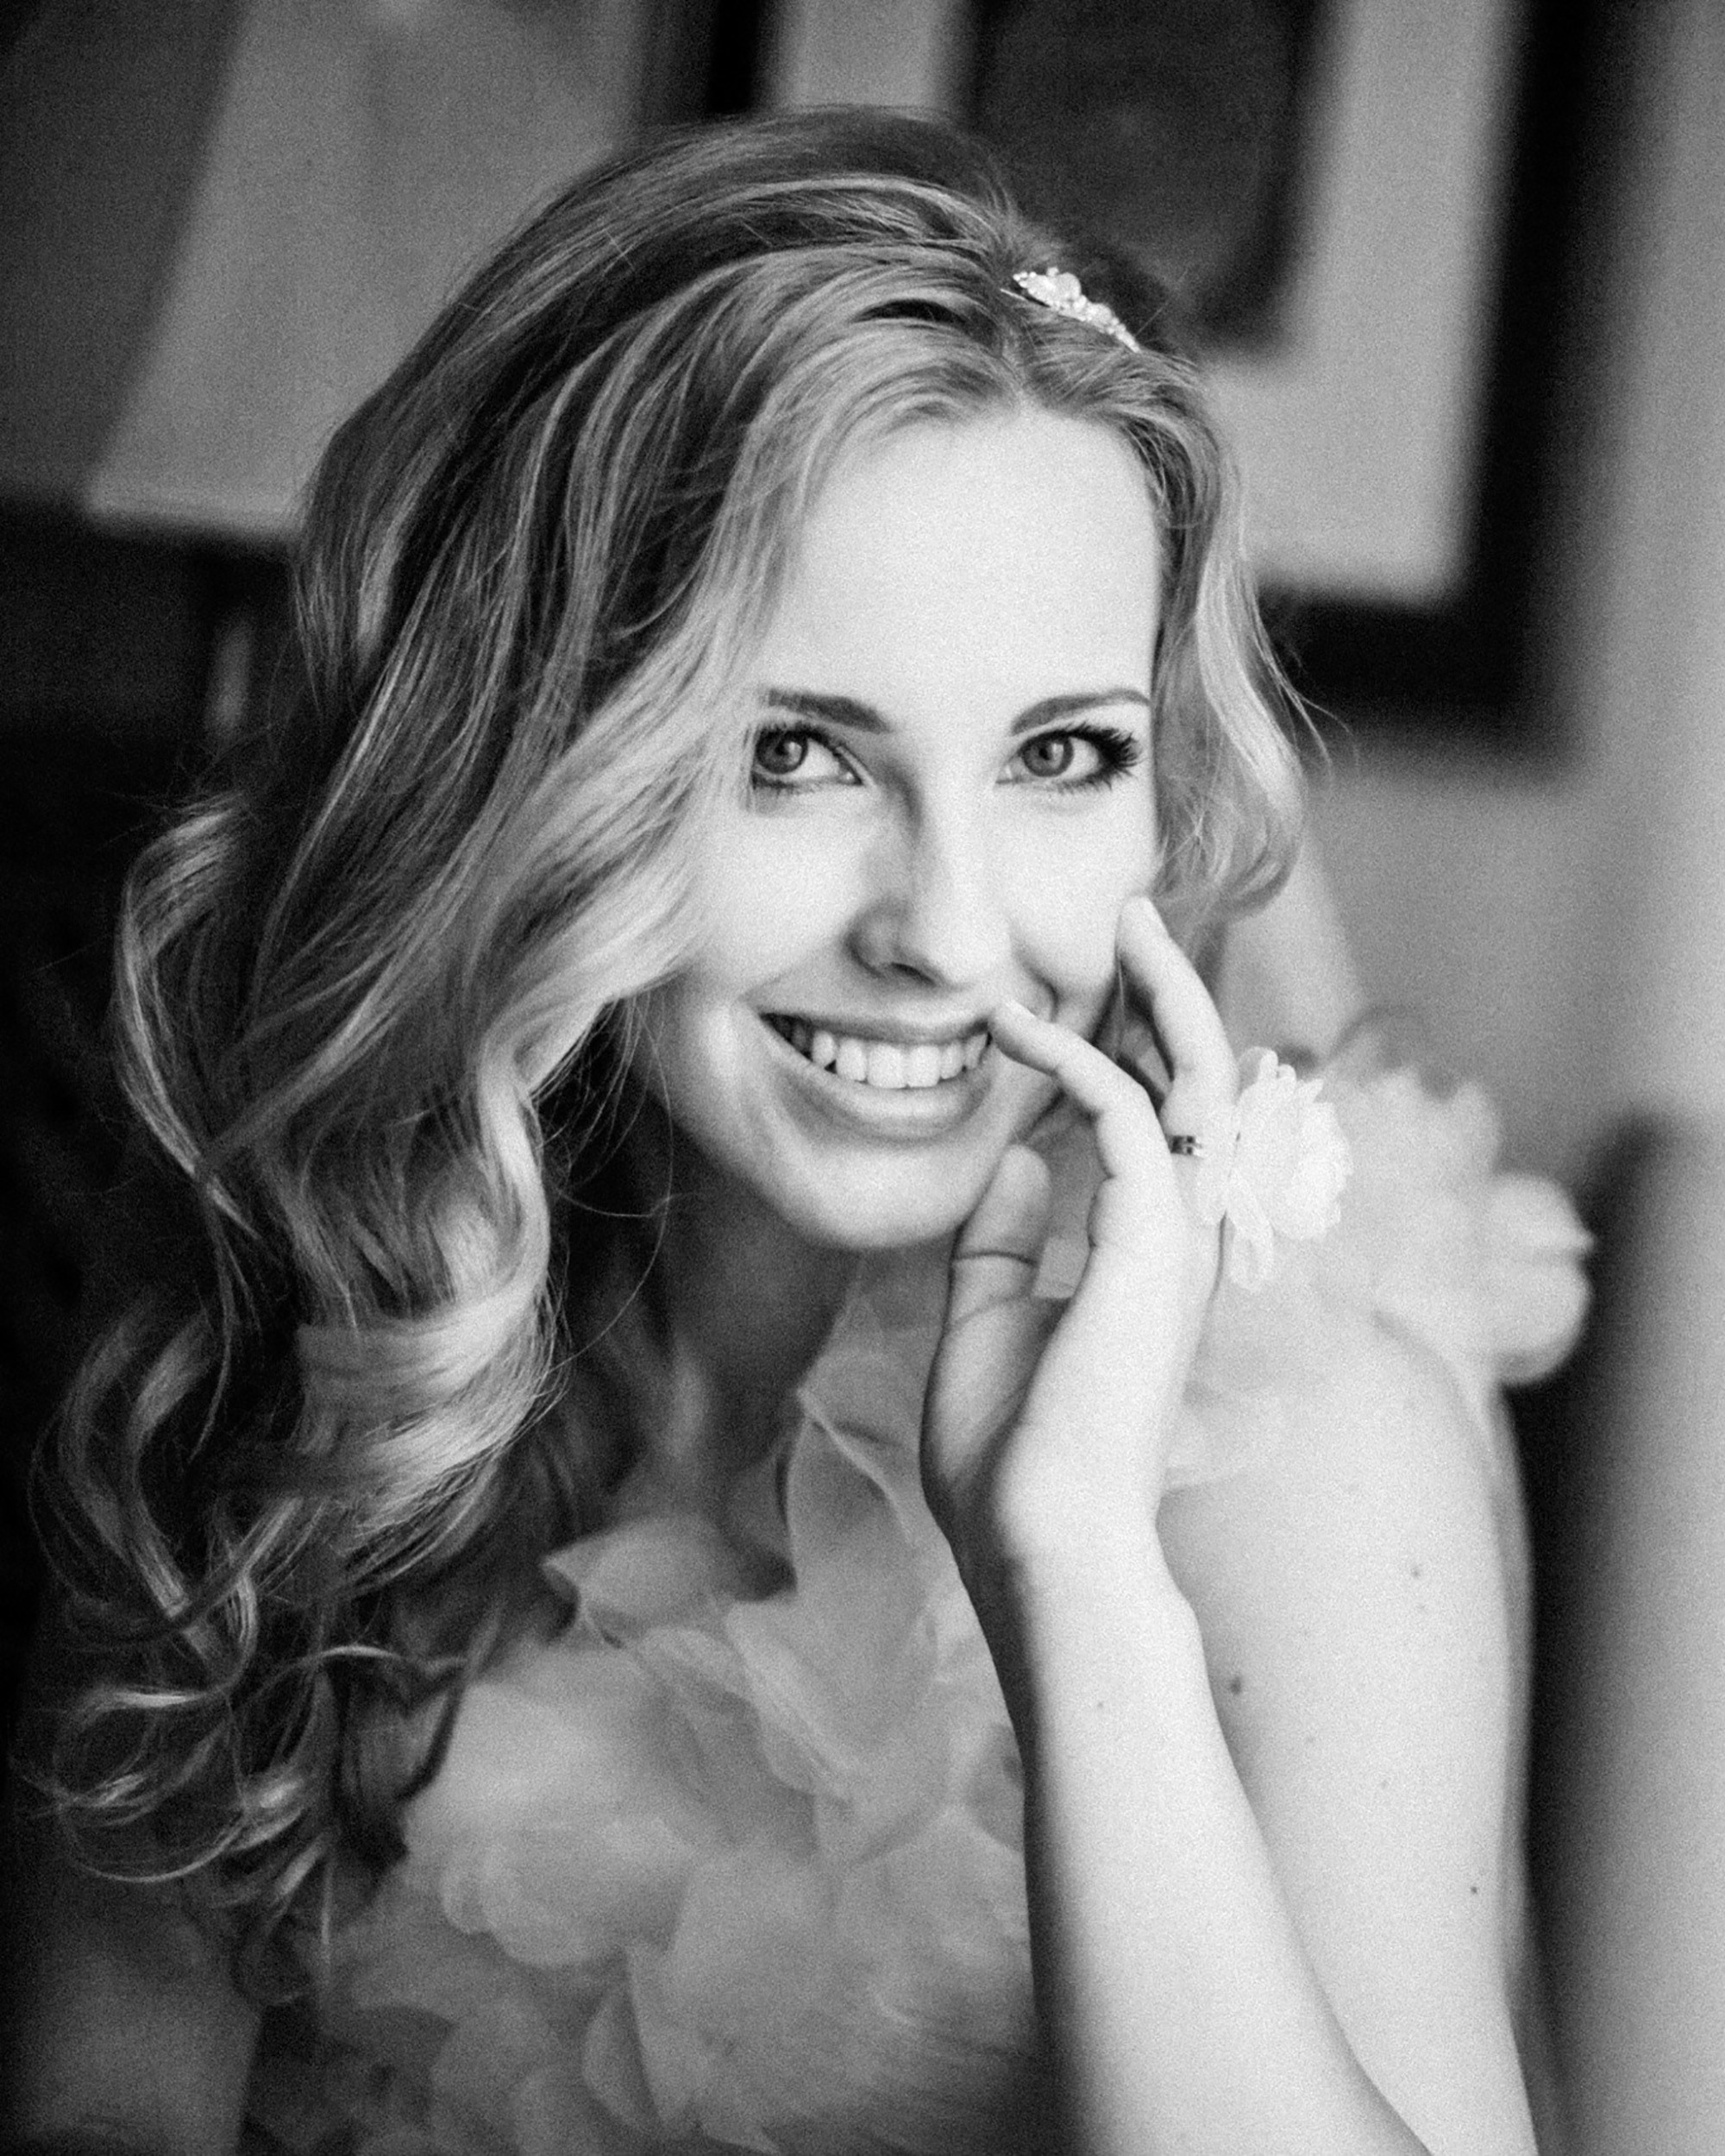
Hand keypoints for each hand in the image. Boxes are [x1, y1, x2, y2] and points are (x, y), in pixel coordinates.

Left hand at [921, 898, 1236, 1597]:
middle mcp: (1181, 1243)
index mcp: (1149, 1265)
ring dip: (1163, 997)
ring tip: (1127, 923)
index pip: (1163, 1133)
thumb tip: (1014, 1167)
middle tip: (1136, 922)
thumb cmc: (1013, 1462)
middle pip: (1204, 1088)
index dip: (1132, 1056)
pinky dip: (1079, 1062)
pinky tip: (1022, 1031)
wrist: (1037, 1543)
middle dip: (1174, 999)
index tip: (1074, 1002)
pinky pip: (1130, 1117)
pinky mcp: (1150, 1246)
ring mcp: (1177, 1244)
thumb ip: (1002, 1248)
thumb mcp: (989, 1328)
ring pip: (1200, 1083)